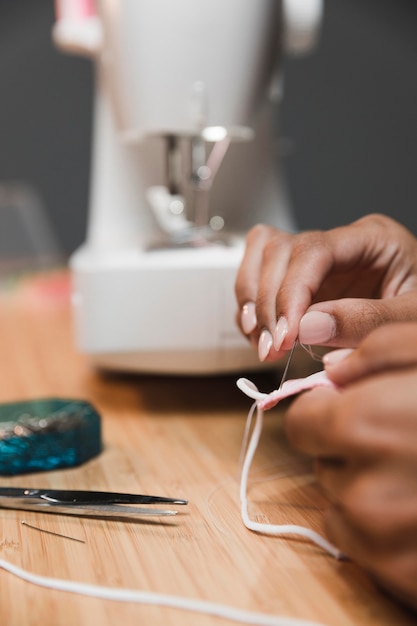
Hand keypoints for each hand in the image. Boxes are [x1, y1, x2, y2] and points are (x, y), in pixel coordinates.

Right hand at [235, 214, 416, 360]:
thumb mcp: (413, 317)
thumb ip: (367, 320)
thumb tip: (308, 327)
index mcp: (373, 239)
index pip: (314, 251)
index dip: (291, 292)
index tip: (286, 334)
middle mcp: (338, 244)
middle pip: (279, 250)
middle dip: (268, 302)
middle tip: (271, 348)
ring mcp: (316, 262)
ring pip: (261, 256)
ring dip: (252, 300)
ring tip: (260, 341)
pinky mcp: (301, 283)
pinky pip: (259, 277)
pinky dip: (251, 305)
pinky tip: (259, 334)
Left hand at [284, 323, 416, 610]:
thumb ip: (378, 345)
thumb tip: (331, 368)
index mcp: (364, 426)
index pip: (301, 422)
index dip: (327, 411)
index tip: (355, 409)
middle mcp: (364, 493)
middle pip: (323, 465)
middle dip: (352, 450)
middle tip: (405, 441)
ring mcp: (385, 546)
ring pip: (341, 509)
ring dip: (367, 491)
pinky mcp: (406, 583)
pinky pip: (366, 551)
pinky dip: (385, 533)